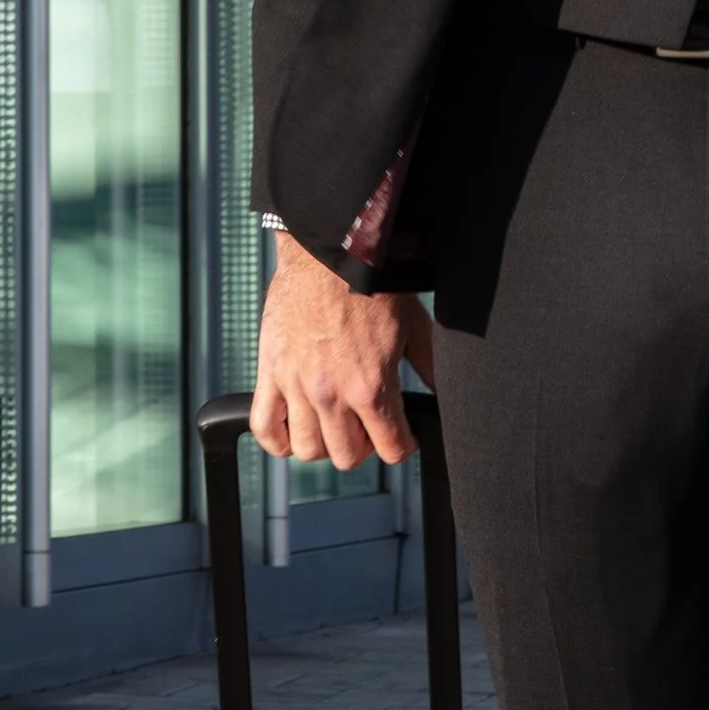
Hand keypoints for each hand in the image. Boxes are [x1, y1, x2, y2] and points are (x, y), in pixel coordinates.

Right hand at [249, 230, 436, 469]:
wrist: (329, 252)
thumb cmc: (373, 284)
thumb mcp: (413, 326)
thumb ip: (428, 366)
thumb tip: (443, 394)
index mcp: (371, 387)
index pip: (391, 449)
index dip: (402, 444)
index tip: (401, 435)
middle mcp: (331, 394)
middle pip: (348, 457)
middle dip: (364, 446)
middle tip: (367, 425)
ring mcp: (296, 385)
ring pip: (309, 450)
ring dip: (324, 443)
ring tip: (333, 422)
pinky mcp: (270, 372)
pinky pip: (265, 427)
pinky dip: (278, 440)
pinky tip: (294, 428)